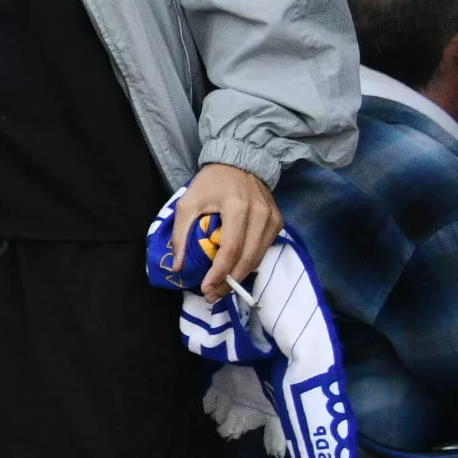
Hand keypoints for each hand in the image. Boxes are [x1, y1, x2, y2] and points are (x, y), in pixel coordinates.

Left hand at [173, 162, 281, 300]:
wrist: (240, 161)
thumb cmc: (211, 182)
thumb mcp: (188, 203)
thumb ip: (181, 235)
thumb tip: (178, 266)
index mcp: (237, 207)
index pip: (231, 249)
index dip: (219, 272)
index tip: (205, 288)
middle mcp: (260, 214)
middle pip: (248, 258)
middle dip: (229, 281)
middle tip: (212, 295)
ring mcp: (273, 219)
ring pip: (258, 258)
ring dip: (240, 276)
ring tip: (220, 289)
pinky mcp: (278, 222)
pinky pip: (264, 249)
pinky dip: (249, 263)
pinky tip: (234, 271)